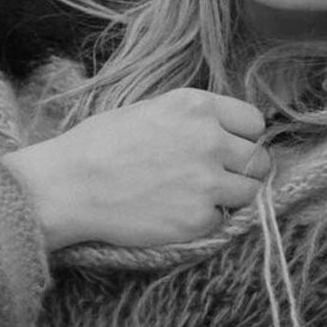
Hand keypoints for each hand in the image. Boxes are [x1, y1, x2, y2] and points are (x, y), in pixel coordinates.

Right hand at [3, 88, 269, 251]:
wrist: (67, 186)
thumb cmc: (100, 145)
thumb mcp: (152, 109)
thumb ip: (196, 119)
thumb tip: (228, 133)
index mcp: (198, 106)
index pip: (254, 123)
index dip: (244, 138)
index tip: (231, 149)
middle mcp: (210, 139)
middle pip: (259, 159)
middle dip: (244, 170)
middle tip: (219, 178)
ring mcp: (207, 181)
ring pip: (250, 192)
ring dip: (232, 197)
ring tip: (198, 196)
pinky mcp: (198, 219)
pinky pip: (222, 220)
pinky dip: (206, 221)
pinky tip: (176, 213)